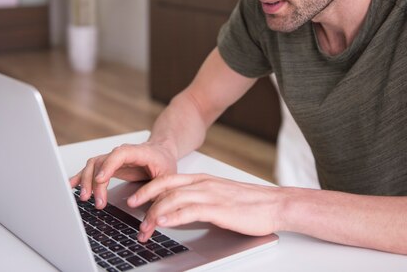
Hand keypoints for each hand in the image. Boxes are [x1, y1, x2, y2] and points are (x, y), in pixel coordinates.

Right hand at [69, 141, 176, 208]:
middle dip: (96, 181)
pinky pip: (91, 169)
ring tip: (85, 198)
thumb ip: (157, 194)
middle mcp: (122, 153)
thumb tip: (142, 211)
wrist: (161, 152)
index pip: (120, 154)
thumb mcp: (167, 178)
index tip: (101, 179)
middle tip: (97, 201)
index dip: (109, 165)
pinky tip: (71, 185)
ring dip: (87, 181)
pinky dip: (81, 177)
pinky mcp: (108, 165)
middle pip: (102, 162)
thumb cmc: (164, 163)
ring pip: (94, 165)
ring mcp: (113, 158)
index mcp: (138, 152)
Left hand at [127, 174, 282, 241]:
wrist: (275, 205)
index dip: (148, 188)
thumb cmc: (250, 203)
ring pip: (173, 199)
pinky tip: (164, 222)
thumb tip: (179, 211)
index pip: (168, 179)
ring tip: (144, 227)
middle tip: (130, 210)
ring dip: (155, 213)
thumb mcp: (220, 197)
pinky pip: (190, 210)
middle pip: (165, 186)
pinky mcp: (219, 209)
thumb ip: (200, 200)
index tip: (134, 199)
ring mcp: (211, 195)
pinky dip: (173, 215)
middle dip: (144, 198)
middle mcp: (203, 184)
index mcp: (203, 180)